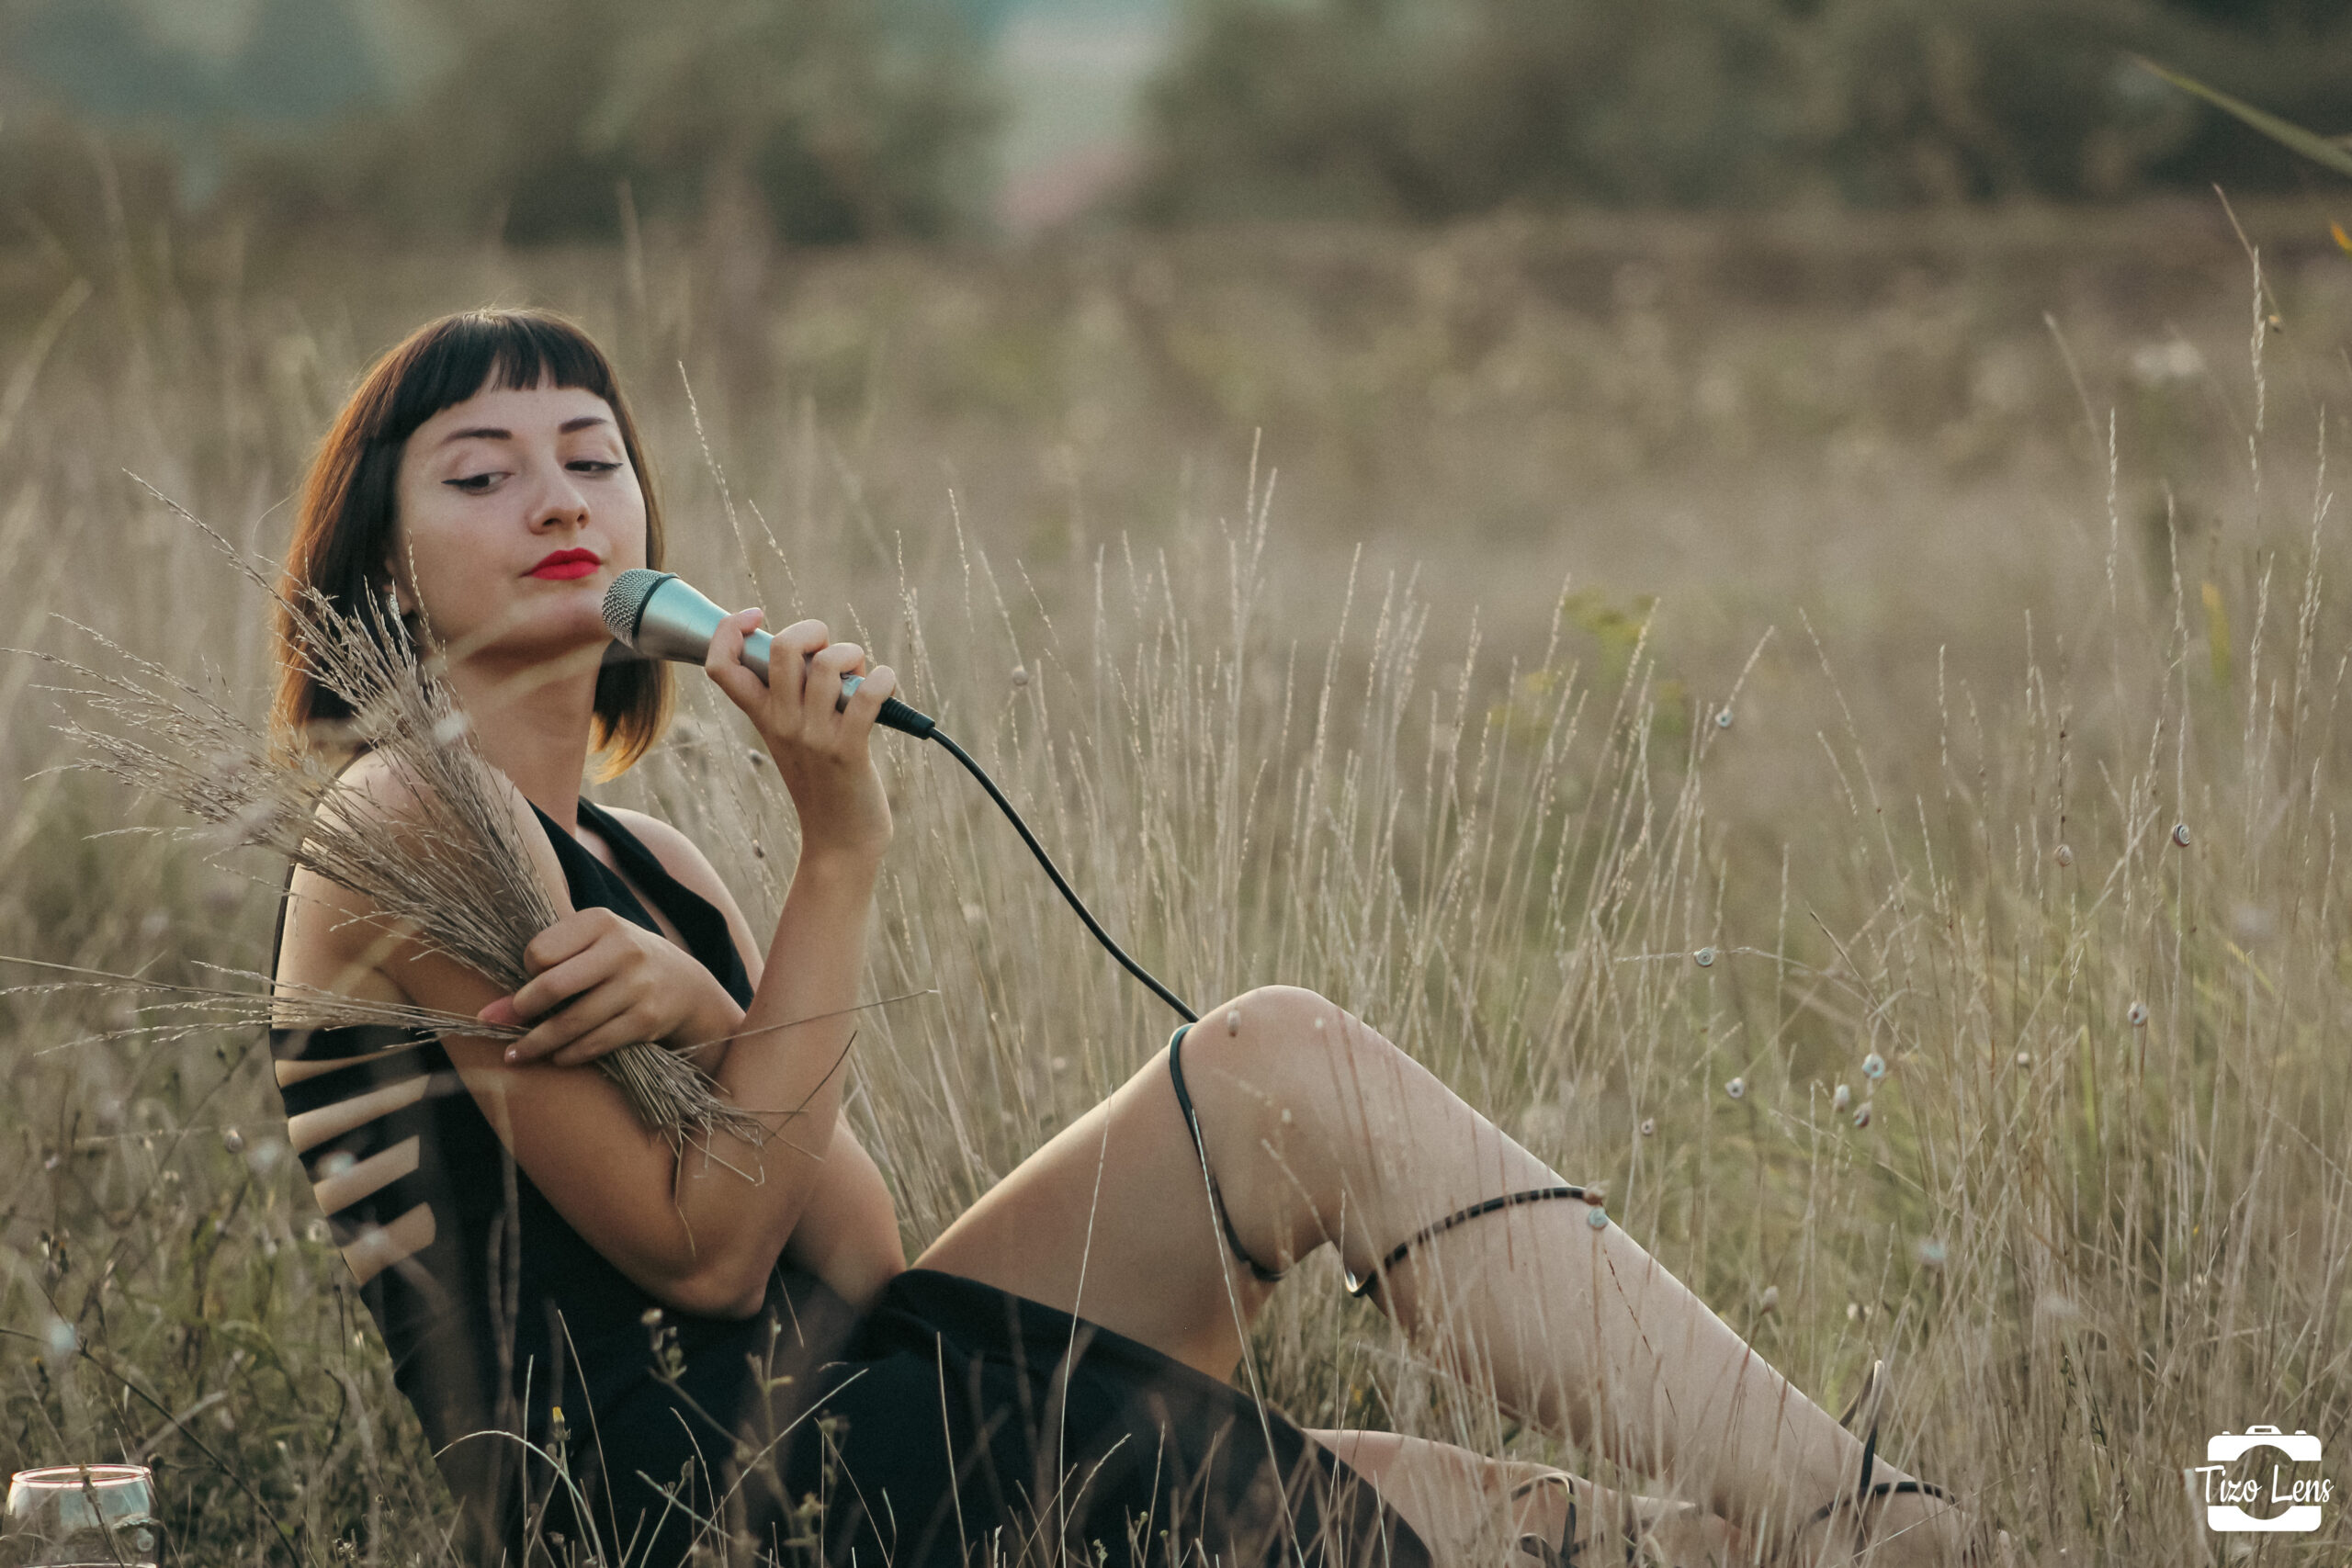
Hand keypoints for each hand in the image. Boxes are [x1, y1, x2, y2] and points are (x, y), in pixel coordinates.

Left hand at [476, 907, 743, 1067]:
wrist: (685, 984)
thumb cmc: (620, 962)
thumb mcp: (590, 949)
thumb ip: (546, 970)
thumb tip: (490, 1014)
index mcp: (601, 922)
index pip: (540, 951)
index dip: (527, 970)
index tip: (530, 980)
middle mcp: (622, 950)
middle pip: (554, 986)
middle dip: (522, 1011)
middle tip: (503, 1025)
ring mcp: (638, 985)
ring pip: (573, 1022)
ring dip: (538, 1043)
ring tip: (517, 1054)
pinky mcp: (647, 1018)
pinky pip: (596, 1043)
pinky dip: (570, 1054)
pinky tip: (557, 1058)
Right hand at [702, 609, 895, 863]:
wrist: (840, 840)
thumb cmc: (823, 778)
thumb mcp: (792, 735)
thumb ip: (791, 694)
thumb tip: (813, 646)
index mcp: (761, 715)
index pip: (720, 664)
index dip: (729, 629)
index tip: (756, 616)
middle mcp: (781, 723)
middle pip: (780, 648)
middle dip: (812, 631)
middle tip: (829, 652)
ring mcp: (813, 737)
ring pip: (827, 664)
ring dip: (853, 655)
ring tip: (862, 674)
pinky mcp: (848, 750)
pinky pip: (866, 695)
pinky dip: (883, 680)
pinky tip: (885, 686)